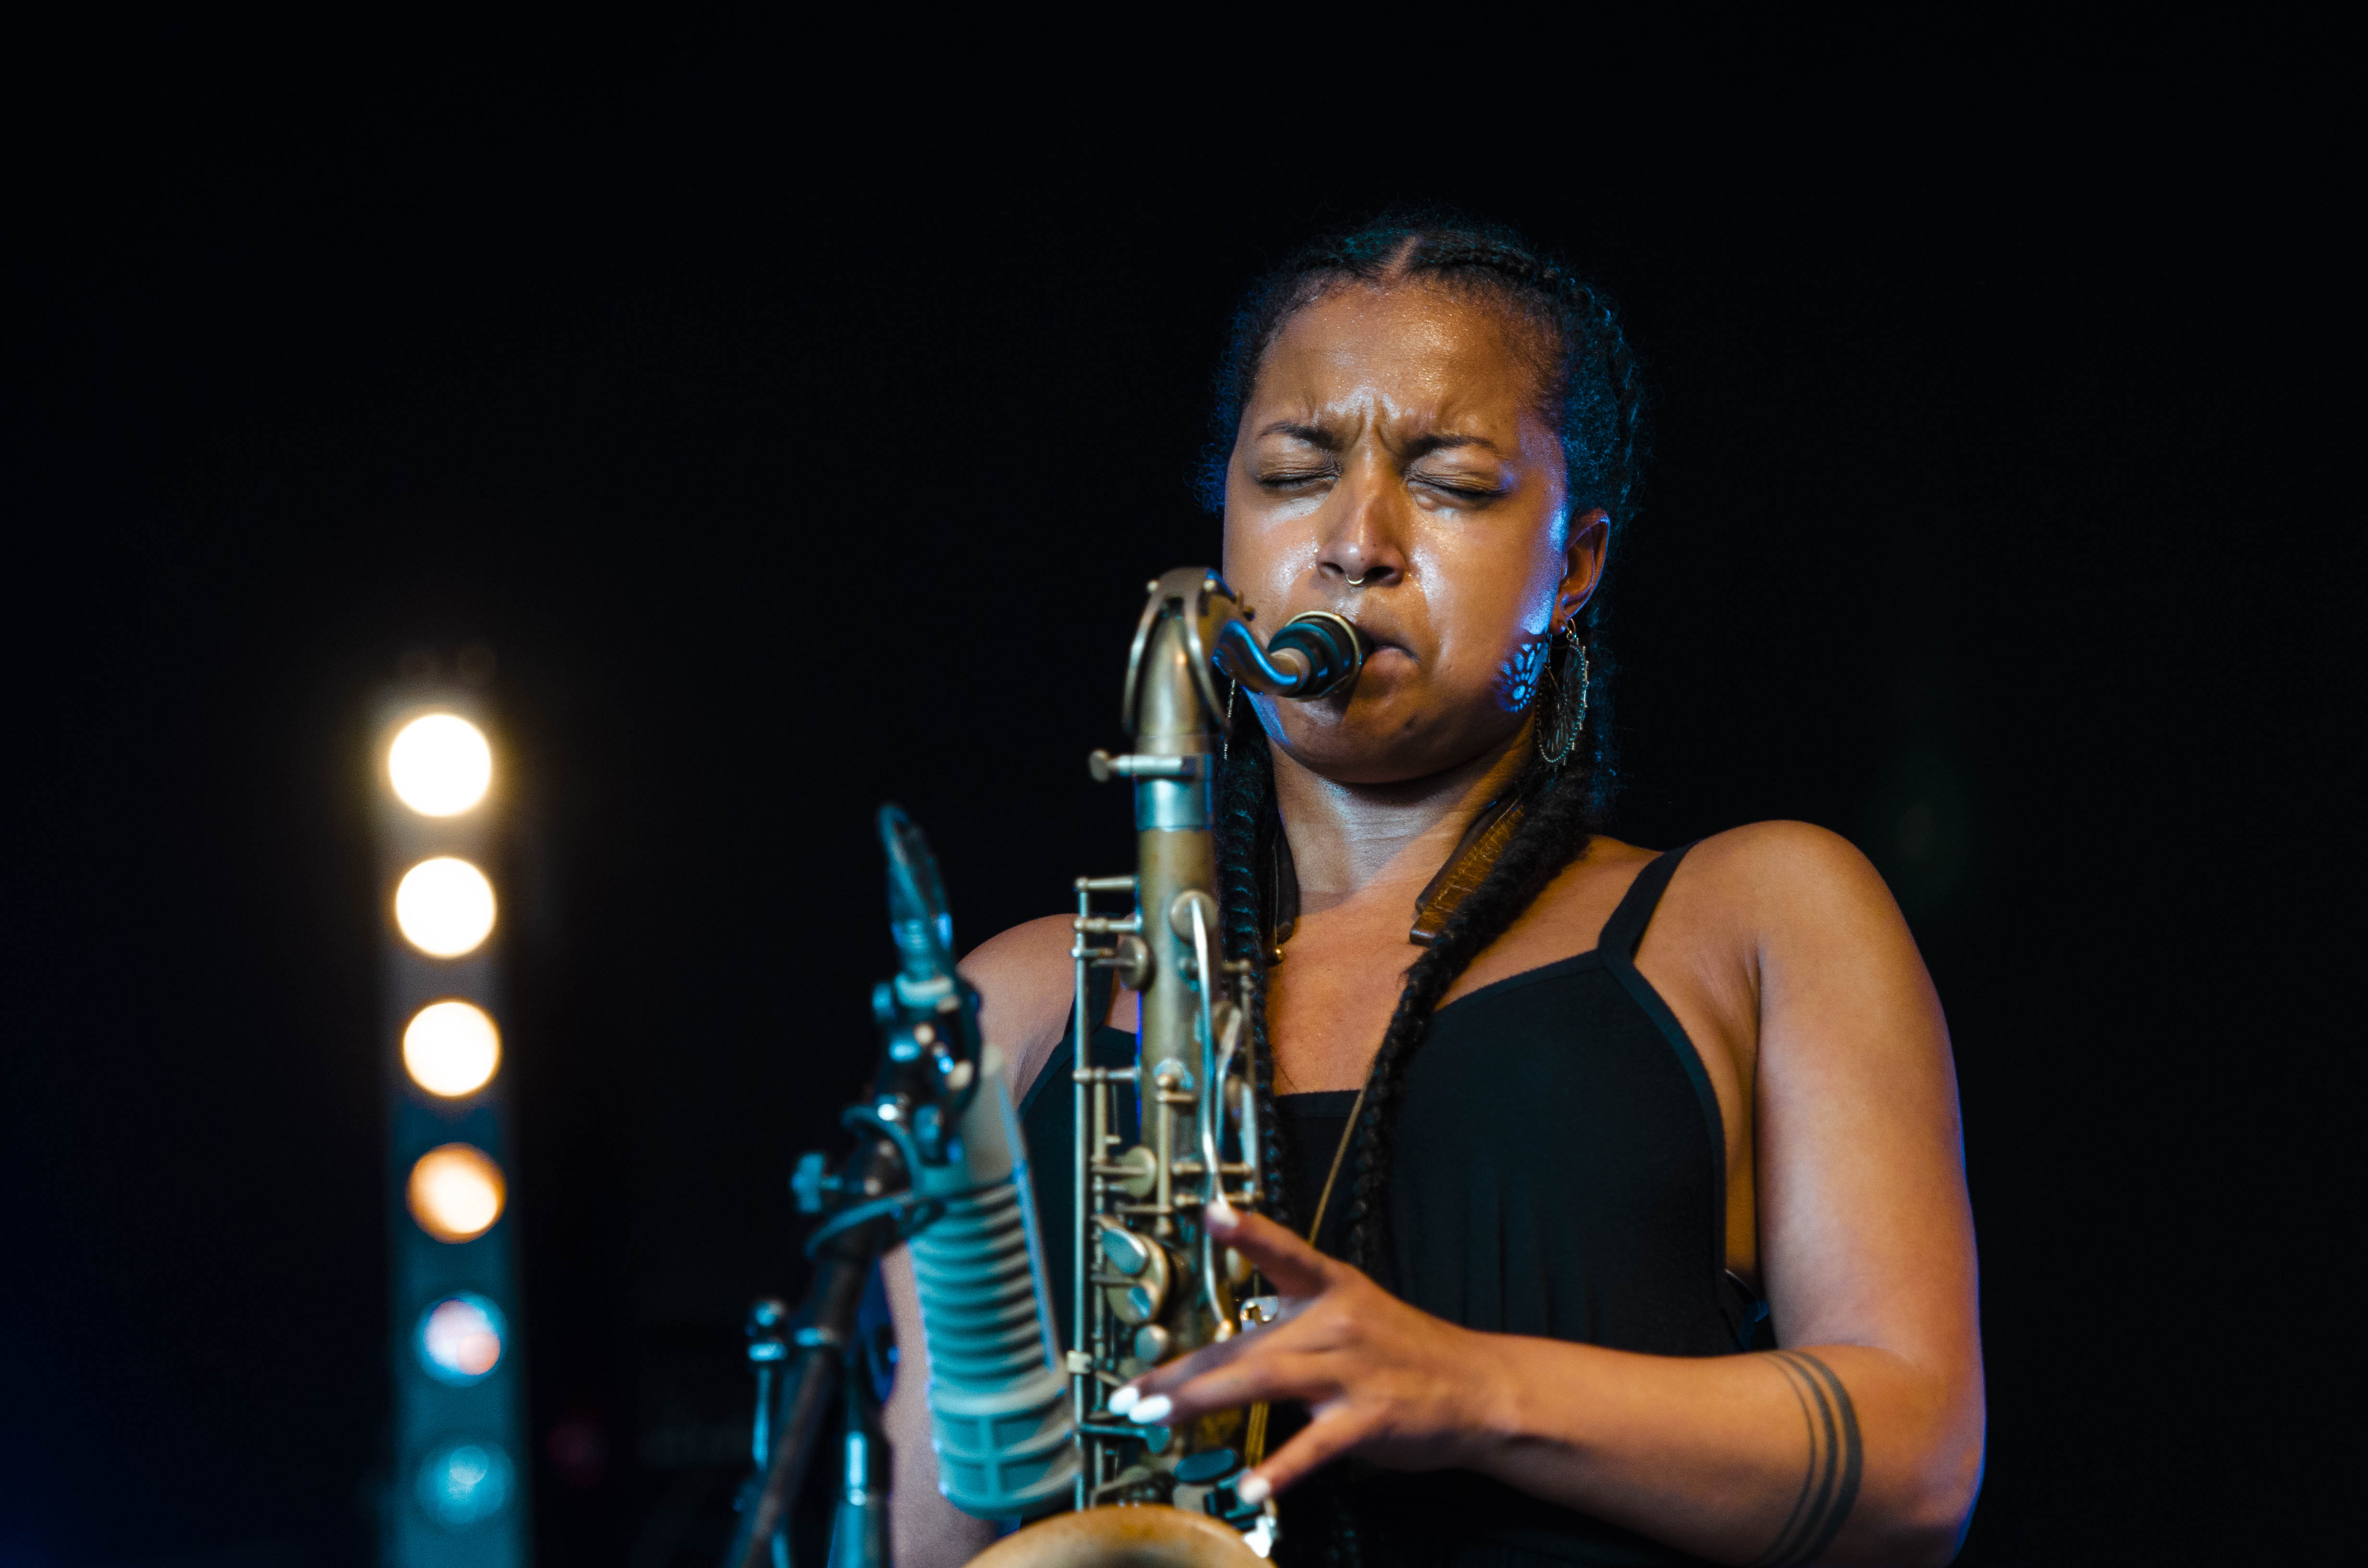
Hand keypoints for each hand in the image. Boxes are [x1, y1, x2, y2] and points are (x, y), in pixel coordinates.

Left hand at [1109, 1202, 1507, 1502]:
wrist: (1479, 1388)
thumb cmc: (1403, 1354)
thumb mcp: (1351, 1319)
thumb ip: (1288, 1331)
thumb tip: (1216, 1361)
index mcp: (1331, 1290)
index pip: (1285, 1252)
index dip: (1248, 1231)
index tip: (1212, 1211)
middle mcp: (1337, 1323)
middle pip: (1246, 1344)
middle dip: (1182, 1373)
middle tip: (1132, 1393)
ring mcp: (1353, 1370)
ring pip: (1265, 1381)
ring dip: (1203, 1403)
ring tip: (1158, 1420)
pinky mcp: (1369, 1418)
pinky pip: (1315, 1445)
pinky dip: (1279, 1469)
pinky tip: (1250, 1487)